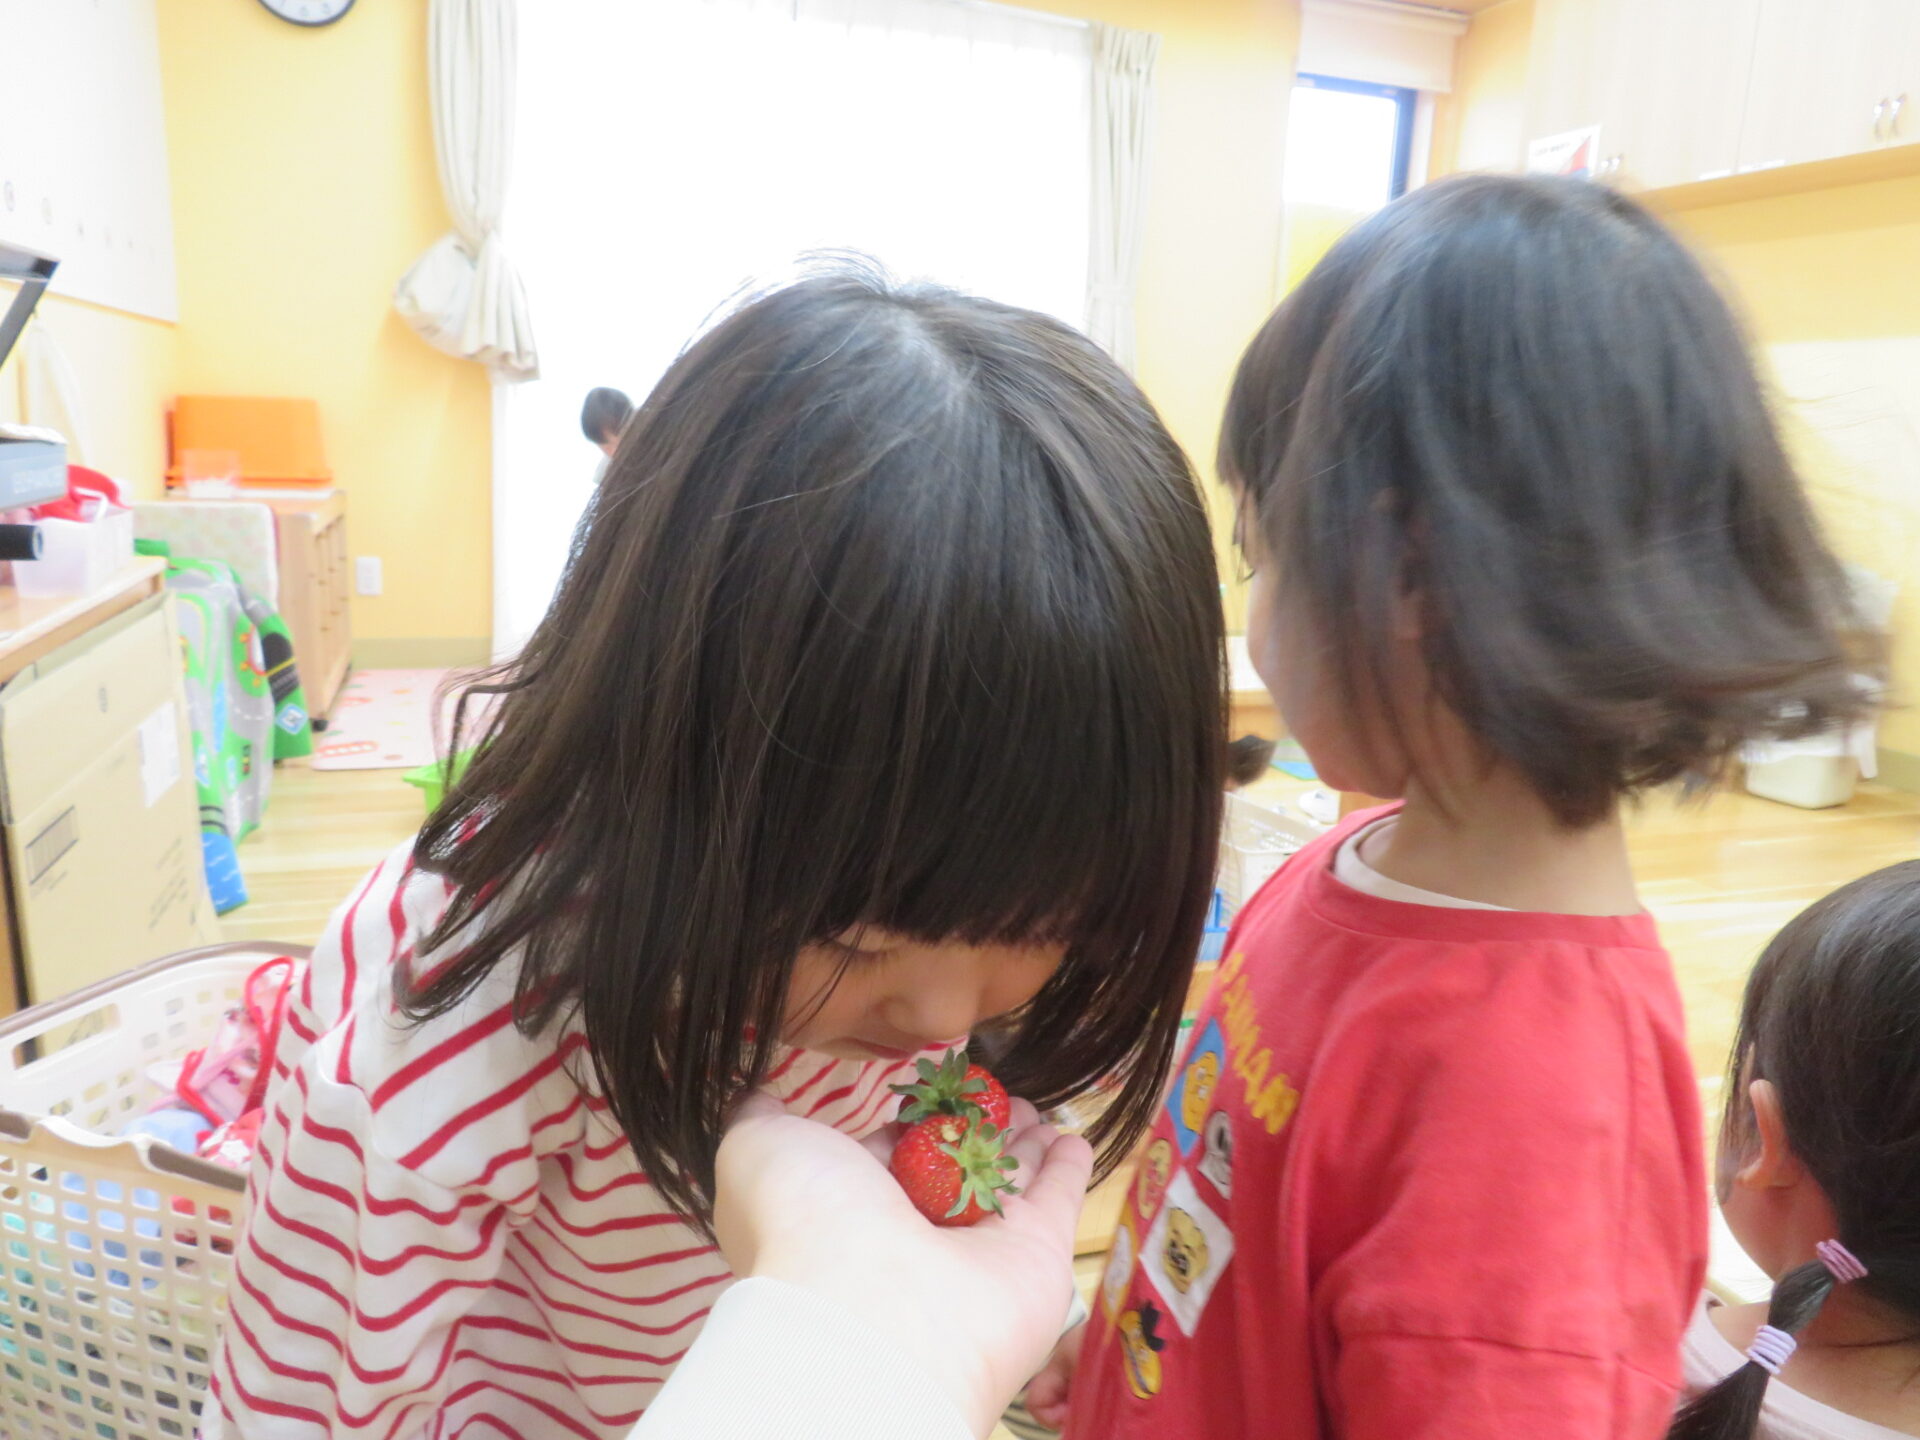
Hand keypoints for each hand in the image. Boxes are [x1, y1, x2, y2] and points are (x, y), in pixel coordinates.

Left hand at [715, 1092, 1094, 1438]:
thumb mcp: (759, 1152)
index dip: (902, 1123)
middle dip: (973, 1128)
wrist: (874, 1314)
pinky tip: (1074, 1136)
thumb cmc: (806, 1225)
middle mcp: (912, 1234)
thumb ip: (760, 1121)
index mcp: (847, 1210)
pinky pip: (1058, 1199)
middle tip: (994, 1091)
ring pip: (1006, 1180)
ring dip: (1023, 1142)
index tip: (924, 1090)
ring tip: (1035, 1106)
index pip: (882, 1156)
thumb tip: (759, 1100)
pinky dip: (1070, 1167)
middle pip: (952, 1168)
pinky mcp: (1039, 1256)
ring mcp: (979, 1249)